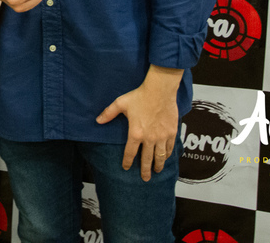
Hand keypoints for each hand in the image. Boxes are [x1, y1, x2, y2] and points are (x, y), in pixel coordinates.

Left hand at [95, 66, 182, 181]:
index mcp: (135, 134)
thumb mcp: (120, 103)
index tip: (126, 168)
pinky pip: (170, 148)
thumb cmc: (139, 96)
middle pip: (147, 159)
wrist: (159, 91)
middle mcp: (149, 139)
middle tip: (145, 178)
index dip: (128, 162)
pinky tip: (166, 157)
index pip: (130, 153)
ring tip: (157, 171)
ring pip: (160, 156)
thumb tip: (97, 120)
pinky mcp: (172, 133)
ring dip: (158, 165)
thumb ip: (109, 113)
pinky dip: (168, 154)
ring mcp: (162, 137)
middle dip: (145, 170)